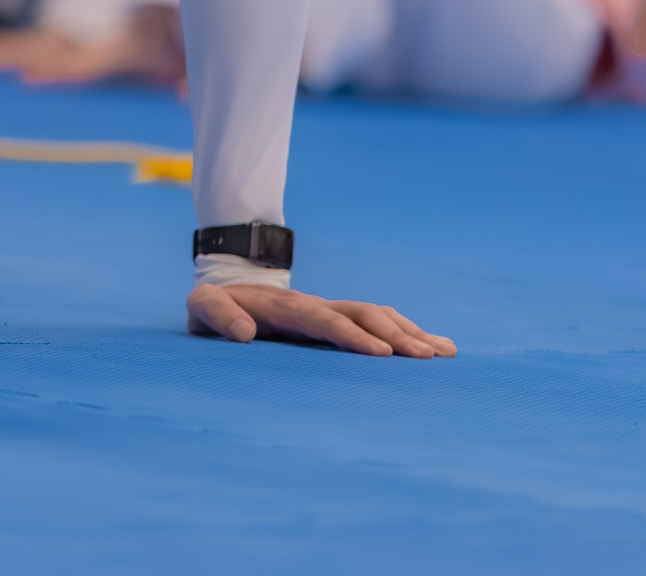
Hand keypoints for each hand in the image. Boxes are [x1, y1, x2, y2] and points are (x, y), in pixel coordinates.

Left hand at [187, 282, 455, 357]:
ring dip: (409, 332)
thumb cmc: (216, 308)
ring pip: (377, 314)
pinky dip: (409, 331)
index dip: (351, 335)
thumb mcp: (202, 308)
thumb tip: (244, 335)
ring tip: (443, 353)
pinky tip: (439, 348)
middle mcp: (316, 305)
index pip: (323, 320)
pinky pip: (380, 321)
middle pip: (362, 314)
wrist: (227, 286)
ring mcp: (331, 309)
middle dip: (394, 334)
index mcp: (285, 308)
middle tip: (424, 358)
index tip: (380, 353)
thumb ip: (217, 316)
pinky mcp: (340, 319)